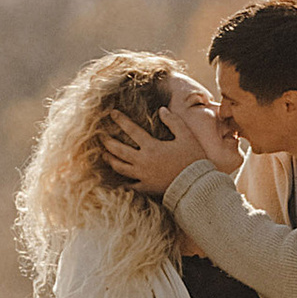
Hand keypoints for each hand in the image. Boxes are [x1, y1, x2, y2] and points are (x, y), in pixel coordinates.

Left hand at [102, 92, 231, 197]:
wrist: (197, 184)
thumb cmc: (193, 159)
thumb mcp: (186, 136)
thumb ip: (173, 121)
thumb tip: (161, 110)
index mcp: (152, 146)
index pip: (131, 130)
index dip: (120, 120)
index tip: (111, 113)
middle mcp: (143, 161)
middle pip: (119, 150)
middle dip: (108, 141)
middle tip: (100, 136)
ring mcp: (143, 176)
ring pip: (120, 167)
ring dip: (110, 160)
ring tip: (104, 155)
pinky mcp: (146, 188)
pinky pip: (130, 186)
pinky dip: (122, 182)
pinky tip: (117, 180)